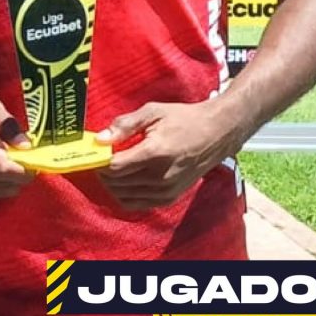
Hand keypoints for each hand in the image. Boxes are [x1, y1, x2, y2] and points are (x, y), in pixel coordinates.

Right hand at [0, 86, 35, 199]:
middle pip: (5, 180)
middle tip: (30, 160)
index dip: (22, 170)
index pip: (1, 167)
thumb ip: (8, 124)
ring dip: (14, 181)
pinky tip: (8, 175)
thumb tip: (26, 145)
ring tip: (18, 164)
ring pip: (0, 189)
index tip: (35, 163)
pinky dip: (4, 187)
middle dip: (23, 173)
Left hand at [96, 101, 234, 210]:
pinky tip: (123, 180)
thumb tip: (100, 139)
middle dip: (104, 171)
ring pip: (123, 195)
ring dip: (111, 183)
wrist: (215, 134)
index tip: (99, 151)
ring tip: (113, 167)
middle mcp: (161, 176)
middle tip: (103, 157)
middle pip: (117, 183)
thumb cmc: (183, 119)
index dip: (101, 160)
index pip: (116, 167)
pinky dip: (123, 194)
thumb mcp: (153, 112)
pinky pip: (136, 204)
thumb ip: (125, 125)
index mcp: (156, 152)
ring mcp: (166, 190)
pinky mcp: (169, 198)